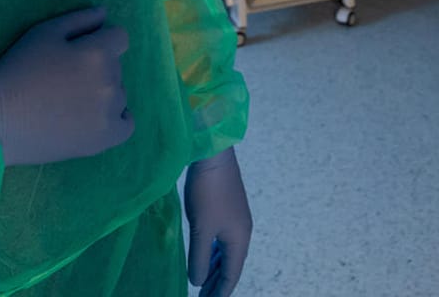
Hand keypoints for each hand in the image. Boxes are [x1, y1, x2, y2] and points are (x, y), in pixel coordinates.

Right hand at [0, 7, 133, 166]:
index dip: (100, 41)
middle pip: (116, 67)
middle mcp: (110, 82)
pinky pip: (127, 124)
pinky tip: (94, 118)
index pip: (120, 38)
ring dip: (103, 93)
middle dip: (97, 67)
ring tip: (71, 102)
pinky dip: (116, 119)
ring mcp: (110, 113)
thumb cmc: (18, 70)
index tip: (79, 52)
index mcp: (97, 53)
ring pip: (119, 94)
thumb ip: (79, 19)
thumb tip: (105, 13)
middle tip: (65, 79)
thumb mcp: (43, 33)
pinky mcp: (105, 139)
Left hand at [185, 149, 251, 296]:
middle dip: (216, 283)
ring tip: (202, 283)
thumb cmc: (207, 193)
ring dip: (214, 269)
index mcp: (239, 240)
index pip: (231, 275)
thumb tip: (197, 281)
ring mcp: (236, 220)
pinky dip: (213, 254)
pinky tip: (204, 257)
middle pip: (230, 266)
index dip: (219, 292)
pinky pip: (222, 241)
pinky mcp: (228, 210)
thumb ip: (198, 258)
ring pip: (226, 253)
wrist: (213, 156)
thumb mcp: (200, 229)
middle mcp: (241, 233)